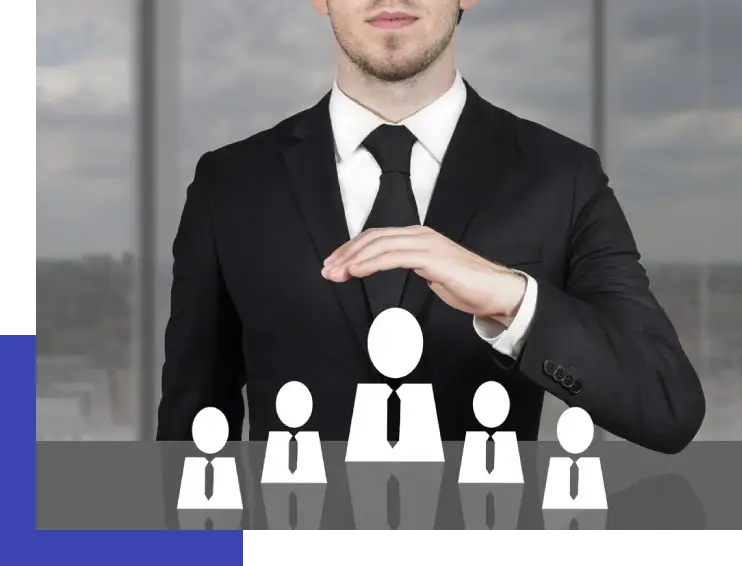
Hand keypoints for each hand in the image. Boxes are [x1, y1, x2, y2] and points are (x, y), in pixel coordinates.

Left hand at [321, 226, 526, 324]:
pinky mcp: (431, 257)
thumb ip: (410, 266)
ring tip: (335, 273)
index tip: (334, 264)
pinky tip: (355, 272)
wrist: (496, 291)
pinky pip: (394, 256)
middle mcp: (419, 235)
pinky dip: (370, 263)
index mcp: (417, 237)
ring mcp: (426, 243)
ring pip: (379, 245)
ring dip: (352, 259)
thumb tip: (388, 269)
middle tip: (327, 270)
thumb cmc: (466, 286)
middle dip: (346, 253)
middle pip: (372, 238)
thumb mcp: (430, 274)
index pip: (376, 237)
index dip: (351, 249)